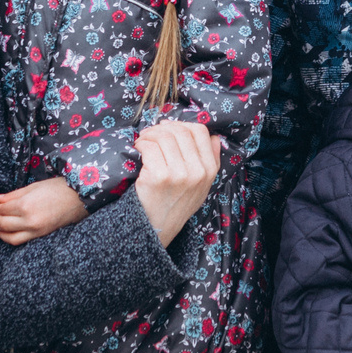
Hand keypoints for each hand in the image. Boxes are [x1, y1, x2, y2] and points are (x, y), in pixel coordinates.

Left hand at [0, 176, 88, 246]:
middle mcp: (29, 220)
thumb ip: (13, 194)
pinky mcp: (41, 235)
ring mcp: (35, 230)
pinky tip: (7, 232)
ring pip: (10, 238)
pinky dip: (10, 238)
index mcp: (26, 205)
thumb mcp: (34, 187)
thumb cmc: (58, 188)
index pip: (2, 210)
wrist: (80, 197)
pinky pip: (21, 241)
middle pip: (2, 224)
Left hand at [132, 118, 223, 246]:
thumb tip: (213, 136)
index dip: (182, 125)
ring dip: (149, 134)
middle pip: (180, 131)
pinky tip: (139, 150)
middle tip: (151, 134)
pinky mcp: (159, 177)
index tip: (168, 129)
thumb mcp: (203, 185)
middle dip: (162, 128)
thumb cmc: (178, 202)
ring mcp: (178, 174)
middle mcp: (197, 171)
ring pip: (164, 136)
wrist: (159, 227)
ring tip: (143, 142)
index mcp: (210, 170)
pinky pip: (150, 147)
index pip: (199, 131)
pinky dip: (141, 144)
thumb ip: (211, 160)